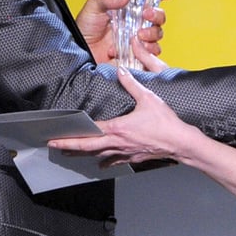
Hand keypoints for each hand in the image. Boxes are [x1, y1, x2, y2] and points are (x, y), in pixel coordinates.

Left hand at [49, 67, 191, 164]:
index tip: (56, 137)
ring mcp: (125, 153)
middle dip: (69, 147)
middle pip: (88, 148)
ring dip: (83, 155)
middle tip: (54, 147)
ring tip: (70, 154)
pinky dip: (105, 161)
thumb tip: (121, 71)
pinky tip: (101, 163)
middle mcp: (118, 143)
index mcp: (118, 129)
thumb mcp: (148, 98)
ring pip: (98, 156)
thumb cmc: (166, 123)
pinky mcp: (133, 158)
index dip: (71, 136)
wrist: (180, 143)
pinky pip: (114, 161)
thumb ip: (132, 84)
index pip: (89, 133)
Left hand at [75, 0, 170, 64]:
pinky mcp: (137, 55)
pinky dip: (147, 51)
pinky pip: (152, 54)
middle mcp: (136, 24)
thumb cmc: (84, 29)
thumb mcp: (93, 8)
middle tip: (146, 15)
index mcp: (128, 10)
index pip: (150, 0)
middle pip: (159, 17)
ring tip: (137, 36)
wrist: (80, 52)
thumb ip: (108, 0)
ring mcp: (138, 40)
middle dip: (157, 15)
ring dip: (152, 33)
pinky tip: (132, 48)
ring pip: (158, 35)